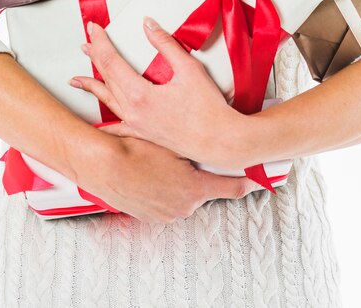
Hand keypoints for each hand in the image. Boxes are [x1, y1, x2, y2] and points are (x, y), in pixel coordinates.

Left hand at [69, 16, 245, 169]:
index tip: (94, 28)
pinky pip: (118, 127)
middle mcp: (132, 112)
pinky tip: (99, 124)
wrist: (221, 142)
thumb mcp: (189, 69)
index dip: (101, 42)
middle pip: (106, 79)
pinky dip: (106, 122)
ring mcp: (137, 125)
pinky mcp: (145, 134)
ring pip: (108, 101)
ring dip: (93, 87)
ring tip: (77, 80)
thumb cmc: (209, 109)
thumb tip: (148, 25)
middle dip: (95, 58)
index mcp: (139, 95)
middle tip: (86, 43)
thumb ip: (165, 44)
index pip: (111, 61)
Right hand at [78, 126, 261, 222]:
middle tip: (186, 159)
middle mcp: (184, 207)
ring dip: (177, 184)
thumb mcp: (172, 143)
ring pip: (182, 196)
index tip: (258, 179)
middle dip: (198, 175)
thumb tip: (213, 142)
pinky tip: (149, 174)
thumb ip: (197, 146)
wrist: (102, 164)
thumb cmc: (134, 150)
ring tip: (160, 165)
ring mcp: (166, 214)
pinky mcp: (149, 217)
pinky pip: (163, 202)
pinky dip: (161, 191)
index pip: (233, 188)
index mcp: (195, 188)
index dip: (247, 182)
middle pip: (203, 189)